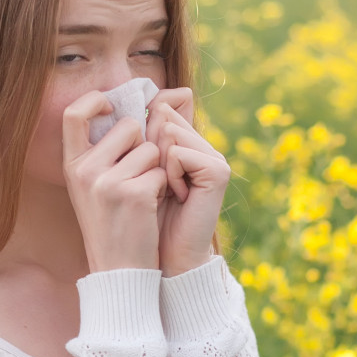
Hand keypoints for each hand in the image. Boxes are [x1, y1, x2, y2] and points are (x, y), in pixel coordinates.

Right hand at [62, 89, 167, 272]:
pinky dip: (164, 187)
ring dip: (155, 169)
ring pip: (150, 149)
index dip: (94, 100)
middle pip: (128, 126)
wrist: (119, 271)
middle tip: (138, 175)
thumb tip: (138, 108)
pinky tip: (150, 208)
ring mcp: (107, 182)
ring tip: (142, 196)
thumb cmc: (113, 225)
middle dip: (143, 144)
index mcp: (72, 166)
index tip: (111, 108)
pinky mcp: (134, 194)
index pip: (73, 114)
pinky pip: (162, 171)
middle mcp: (84, 171)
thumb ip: (107, 150)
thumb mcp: (96, 187)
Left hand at [145, 88, 230, 276]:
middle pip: (162, 117)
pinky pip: (177, 152)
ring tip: (167, 191)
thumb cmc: (146, 218)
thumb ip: (142, 137)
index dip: (144, 134)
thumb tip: (147, 99)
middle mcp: (203, 146)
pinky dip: (170, 174)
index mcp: (188, 142)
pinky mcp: (217, 170)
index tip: (147, 170)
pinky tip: (178, 196)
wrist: (165, 257)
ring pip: (168, 132)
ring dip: (157, 164)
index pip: (161, 109)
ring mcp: (214, 156)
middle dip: (148, 149)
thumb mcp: (138, 171)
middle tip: (157, 184)